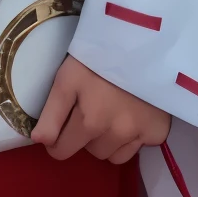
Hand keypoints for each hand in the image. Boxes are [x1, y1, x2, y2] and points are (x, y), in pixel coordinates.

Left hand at [31, 55, 170, 163]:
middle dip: (84, 137)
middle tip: (89, 109)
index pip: (61, 151)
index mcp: (90, 121)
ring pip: (112, 155)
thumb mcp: (67, 77)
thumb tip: (39, 141)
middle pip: (88, 152)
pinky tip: (128, 116)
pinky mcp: (158, 133)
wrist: (142, 41)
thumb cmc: (98, 56)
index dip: (56, 140)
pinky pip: (134, 151)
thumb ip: (51, 114)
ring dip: (106, 141)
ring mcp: (139, 135)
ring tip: (109, 112)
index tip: (60, 126)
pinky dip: (128, 140)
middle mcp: (116, 134)